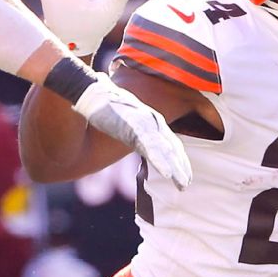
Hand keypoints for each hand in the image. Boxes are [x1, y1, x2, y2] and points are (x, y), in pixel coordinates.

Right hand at [74, 74, 191, 189]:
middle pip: (171, 148)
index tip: (183, 175)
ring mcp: (145, 124)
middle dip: (180, 167)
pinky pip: (151, 147)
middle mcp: (152, 122)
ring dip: (175, 168)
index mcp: (151, 121)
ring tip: (182, 184)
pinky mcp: (135, 127)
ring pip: (165, 150)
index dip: (178, 159)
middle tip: (185, 185)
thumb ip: (132, 126)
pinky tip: (167, 174)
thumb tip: (130, 132)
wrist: (92, 91)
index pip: (170, 142)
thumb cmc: (106, 103)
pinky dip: (160, 161)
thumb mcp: (124, 118)